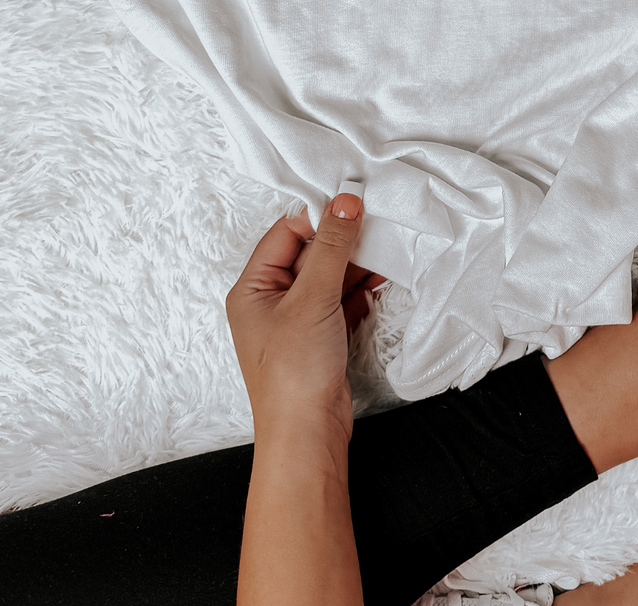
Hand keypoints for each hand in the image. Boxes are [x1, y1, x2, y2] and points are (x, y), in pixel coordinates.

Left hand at [225, 194, 385, 441]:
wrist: (307, 435)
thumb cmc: (293, 374)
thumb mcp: (312, 299)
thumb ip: (331, 247)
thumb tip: (345, 202)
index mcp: (252, 288)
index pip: (286, 232)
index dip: (319, 216)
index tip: (353, 204)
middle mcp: (271, 300)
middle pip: (310, 251)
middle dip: (343, 239)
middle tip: (376, 223)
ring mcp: (296, 318)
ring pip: (329, 274)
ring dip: (356, 263)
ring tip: (385, 250)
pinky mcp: (320, 334)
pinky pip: (341, 297)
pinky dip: (360, 288)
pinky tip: (380, 280)